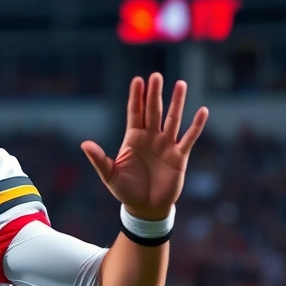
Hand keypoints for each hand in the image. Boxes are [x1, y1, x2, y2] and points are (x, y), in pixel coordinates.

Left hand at [81, 73, 208, 220]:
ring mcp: (166, 145)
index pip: (135, 113)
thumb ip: (99, 159)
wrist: (146, 208)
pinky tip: (202, 111)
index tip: (138, 80)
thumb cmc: (126, 191)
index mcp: (133, 139)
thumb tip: (84, 144)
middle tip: (156, 76)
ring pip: (173, 119)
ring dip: (177, 102)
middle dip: (154, 94)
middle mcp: (150, 138)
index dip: (136, 97)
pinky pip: (189, 138)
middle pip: (153, 111)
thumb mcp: (110, 175)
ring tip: (181, 84)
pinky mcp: (179, 156)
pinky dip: (196, 125)